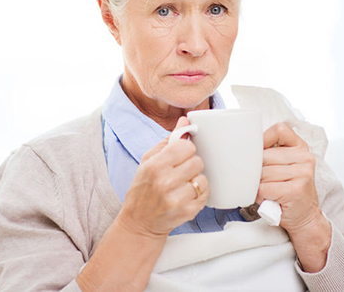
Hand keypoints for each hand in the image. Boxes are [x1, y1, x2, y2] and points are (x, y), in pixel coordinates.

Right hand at [117, 117, 208, 237]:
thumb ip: (168, 140)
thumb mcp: (149, 160)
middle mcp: (165, 181)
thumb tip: (185, 120)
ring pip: (202, 179)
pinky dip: (198, 195)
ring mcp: (177, 198)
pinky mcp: (186, 212)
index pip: (187, 146)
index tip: (180, 157)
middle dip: (191, 166)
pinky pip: (205, 195)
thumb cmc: (143, 188)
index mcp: (155, 165)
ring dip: (195, 181)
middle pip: (198, 161)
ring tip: (182, 186)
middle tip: (180, 173)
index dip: (186, 151)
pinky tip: (185, 197)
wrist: (139, 222)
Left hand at [258, 122, 330, 271]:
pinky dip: (259, 195)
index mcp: (301, 147)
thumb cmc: (289, 190)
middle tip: (259, 181)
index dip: (263, 139)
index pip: (279, 130)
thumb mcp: (285, 166)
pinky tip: (267, 198)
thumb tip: (243, 149)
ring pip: (263, 173)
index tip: (257, 152)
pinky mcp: (295, 189)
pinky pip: (264, 188)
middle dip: (256, 170)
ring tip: (265, 190)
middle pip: (265, 155)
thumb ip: (272, 153)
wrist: (305, 217)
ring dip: (257, 184)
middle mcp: (305, 157)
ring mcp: (302, 173)